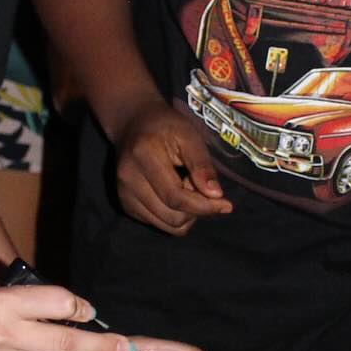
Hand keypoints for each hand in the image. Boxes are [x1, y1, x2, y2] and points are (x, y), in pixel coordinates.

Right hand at [115, 102, 233, 234]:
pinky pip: (158, 224)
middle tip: (199, 185)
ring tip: (186, 188)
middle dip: (196, 208)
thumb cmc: (166, 126)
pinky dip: (173, 215)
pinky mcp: (125, 205)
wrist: (133, 124)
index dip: (204, 206)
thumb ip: (202, 164)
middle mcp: (128, 179)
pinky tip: (173, 193)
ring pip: (167, 226)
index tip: (226, 204)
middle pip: (172, 217)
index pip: (175, 197)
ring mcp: (124, 195)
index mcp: (143, 156)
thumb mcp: (189, 135)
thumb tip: (216, 195)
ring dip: (186, 214)